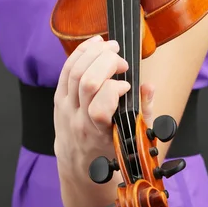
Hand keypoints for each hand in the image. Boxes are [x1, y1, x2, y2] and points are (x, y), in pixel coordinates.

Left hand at [53, 35, 153, 175]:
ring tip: (111, 48)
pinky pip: (66, 69)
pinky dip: (81, 52)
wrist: (79, 161)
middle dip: (107, 63)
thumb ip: (145, 111)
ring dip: (95, 53)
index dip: (115, 90)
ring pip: (75, 71)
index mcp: (99, 133)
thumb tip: (148, 86)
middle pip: (87, 82)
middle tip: (122, 63)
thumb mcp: (134, 137)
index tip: (127, 87)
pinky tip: (96, 44)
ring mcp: (66, 107)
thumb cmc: (109, 147)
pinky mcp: (59, 97)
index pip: (99, 108)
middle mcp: (79, 119)